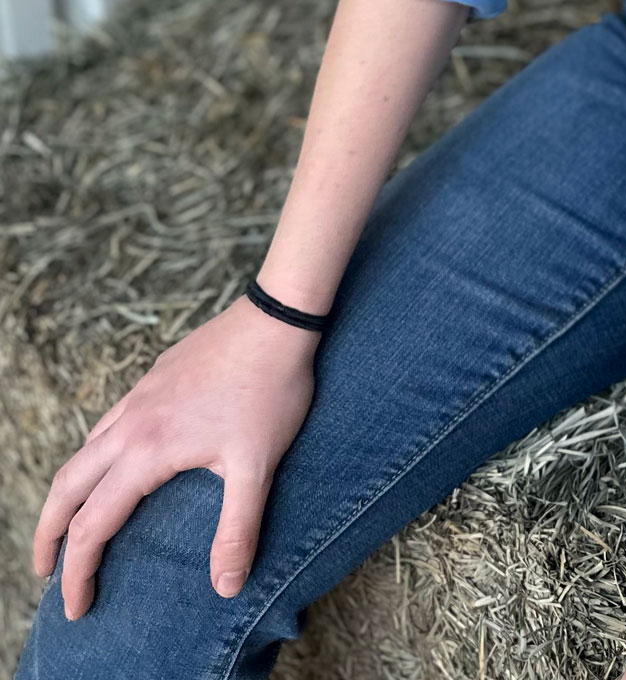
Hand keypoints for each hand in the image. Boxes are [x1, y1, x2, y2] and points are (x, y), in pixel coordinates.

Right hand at [31, 294, 319, 619]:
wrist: (278, 317)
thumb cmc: (271, 390)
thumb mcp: (258, 466)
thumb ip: (238, 530)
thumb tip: (226, 588)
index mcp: (147, 450)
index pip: (92, 525)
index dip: (78, 573)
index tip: (76, 610)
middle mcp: (131, 423)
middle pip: (67, 486)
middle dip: (48, 534)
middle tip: (45, 572)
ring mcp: (140, 396)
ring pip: (84, 450)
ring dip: (67, 493)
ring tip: (72, 523)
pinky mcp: (154, 378)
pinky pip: (106, 424)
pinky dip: (93, 456)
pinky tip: (113, 463)